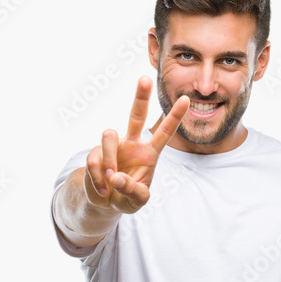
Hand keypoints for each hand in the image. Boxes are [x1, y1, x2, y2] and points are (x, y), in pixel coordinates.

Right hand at [83, 75, 189, 212]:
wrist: (105, 203)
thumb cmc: (128, 197)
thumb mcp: (137, 201)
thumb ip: (132, 191)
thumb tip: (116, 177)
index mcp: (149, 153)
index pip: (164, 132)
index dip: (174, 117)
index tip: (186, 99)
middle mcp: (132, 144)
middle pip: (136, 115)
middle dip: (140, 97)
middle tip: (145, 78)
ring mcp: (113, 146)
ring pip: (109, 134)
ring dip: (109, 160)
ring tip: (111, 180)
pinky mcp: (95, 152)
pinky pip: (94, 159)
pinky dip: (98, 178)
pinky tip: (102, 189)